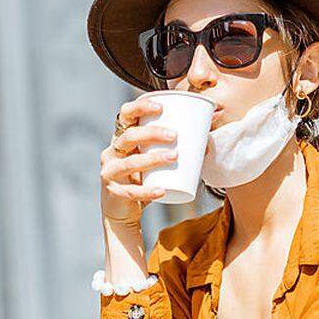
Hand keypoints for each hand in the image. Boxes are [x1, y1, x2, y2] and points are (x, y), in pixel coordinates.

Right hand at [99, 97, 178, 225]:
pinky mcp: (114, 193)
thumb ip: (174, 148)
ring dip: (152, 159)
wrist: (122, 211)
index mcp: (121, 139)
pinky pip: (131, 191)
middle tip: (174, 135)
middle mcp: (112, 153)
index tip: (161, 107)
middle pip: (129, 136)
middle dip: (152, 133)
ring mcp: (110, 173)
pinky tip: (161, 190)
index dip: (140, 107)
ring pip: (130, 163)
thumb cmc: (141, 180)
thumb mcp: (152, 161)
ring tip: (174, 157)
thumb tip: (208, 139)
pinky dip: (147, 191)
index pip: (125, 115)